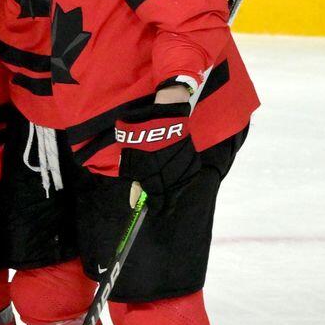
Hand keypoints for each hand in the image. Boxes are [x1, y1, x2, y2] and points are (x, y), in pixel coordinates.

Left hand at [116, 87, 200, 204]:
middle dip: (164, 202)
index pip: (156, 201)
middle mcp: (172, 177)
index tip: (152, 209)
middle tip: (161, 205)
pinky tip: (176, 176)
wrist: (164, 115)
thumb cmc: (141, 136)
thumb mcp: (131, 159)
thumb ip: (135, 182)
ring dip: (173, 190)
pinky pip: (187, 176)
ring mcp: (184, 170)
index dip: (153, 206)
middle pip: (170, 198)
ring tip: (167, 189)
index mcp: (155, 178)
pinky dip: (181, 179)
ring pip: (179, 188)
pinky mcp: (193, 161)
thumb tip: (135, 201)